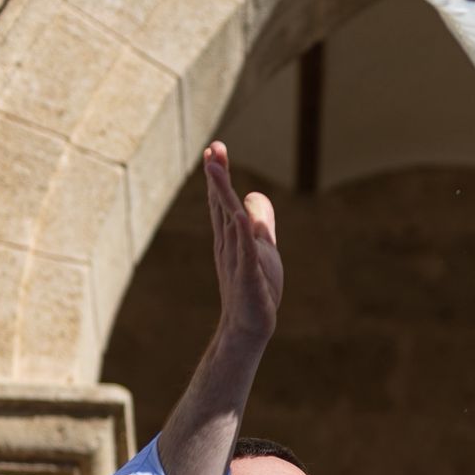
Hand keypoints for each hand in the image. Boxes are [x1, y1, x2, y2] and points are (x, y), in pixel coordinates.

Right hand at [203, 142, 280, 348]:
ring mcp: (237, 259)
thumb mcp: (261, 247)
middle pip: (221, 205)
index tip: (215, 148)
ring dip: (223, 196)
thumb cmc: (256, 287)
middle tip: (212, 149)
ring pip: (230, 222)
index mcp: (231, 236)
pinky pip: (245, 253)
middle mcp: (229, 243)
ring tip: (216, 170)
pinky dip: (243, 235)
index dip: (219, 175)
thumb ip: (260, 221)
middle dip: (217, 177)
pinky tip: (241, 218)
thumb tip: (253, 193)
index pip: (223, 200)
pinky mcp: (248, 277)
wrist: (250, 325)